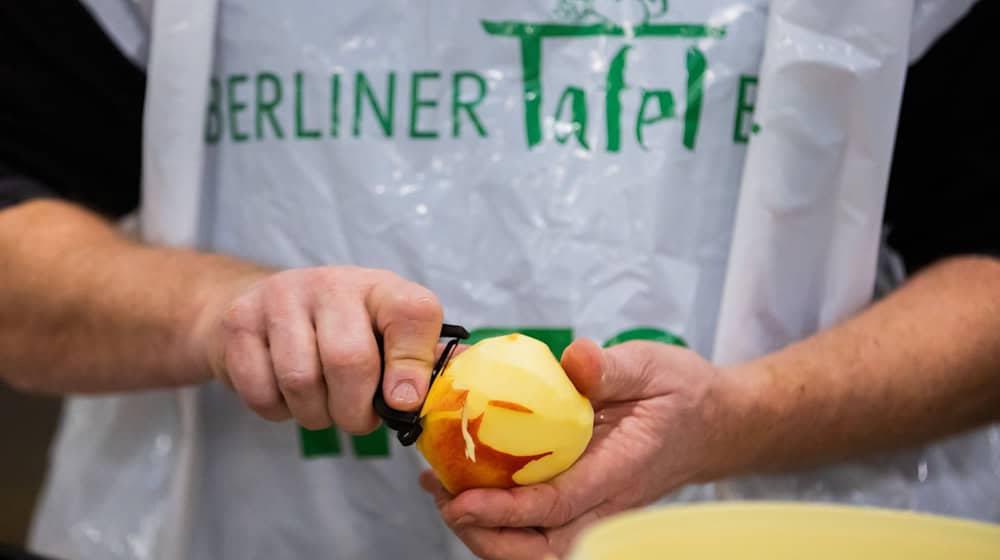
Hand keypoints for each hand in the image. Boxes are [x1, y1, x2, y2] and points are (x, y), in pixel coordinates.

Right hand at [197, 266, 442, 431]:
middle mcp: (334, 283)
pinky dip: (277, 410)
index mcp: (384, 288)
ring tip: (322, 406)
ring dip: (315, 414)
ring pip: (301, 380)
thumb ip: (421, 363)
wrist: (262, 305)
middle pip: (349, 360)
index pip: (413, 315)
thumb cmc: (342, 330)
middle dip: (354, 411)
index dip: (412, 366)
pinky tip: (286, 395)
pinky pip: (261, 390)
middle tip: (357, 419)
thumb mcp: (387, 335)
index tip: (403, 401)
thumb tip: (460, 395)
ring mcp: (282, 296)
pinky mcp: (240, 320)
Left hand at [421, 339, 745, 558]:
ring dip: (488, 531)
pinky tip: (467, 486)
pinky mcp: (586, 504)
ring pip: (539, 547)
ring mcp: (598, 510)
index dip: (508, 510)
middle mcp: (608, 502)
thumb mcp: (651, 366)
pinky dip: (501, 518)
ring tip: (443, 493)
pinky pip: (541, 527)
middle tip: (444, 499)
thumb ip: (611, 368)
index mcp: (623, 469)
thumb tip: (574, 359)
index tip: (462, 501)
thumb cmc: (682, 392)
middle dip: (488, 536)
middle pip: (543, 548)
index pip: (560, 505)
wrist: (713, 423)